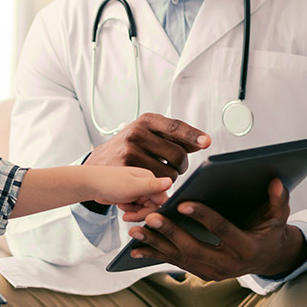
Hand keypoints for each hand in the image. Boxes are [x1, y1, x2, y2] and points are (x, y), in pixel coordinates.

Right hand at [85, 113, 209, 180]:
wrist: (99, 162)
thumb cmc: (129, 147)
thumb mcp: (148, 133)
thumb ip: (173, 137)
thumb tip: (201, 142)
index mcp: (146, 121)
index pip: (175, 127)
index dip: (193, 136)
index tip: (206, 142)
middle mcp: (137, 133)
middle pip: (178, 154)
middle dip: (182, 165)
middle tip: (176, 167)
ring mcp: (130, 151)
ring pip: (169, 172)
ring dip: (172, 177)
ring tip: (161, 173)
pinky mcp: (127, 169)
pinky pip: (156, 183)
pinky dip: (160, 186)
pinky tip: (153, 181)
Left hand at [89, 166, 171, 214]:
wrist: (90, 185)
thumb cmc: (108, 182)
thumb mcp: (132, 186)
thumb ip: (152, 186)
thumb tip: (171, 181)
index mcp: (149, 178)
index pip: (162, 199)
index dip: (154, 210)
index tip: (143, 214)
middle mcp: (145, 184)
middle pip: (153, 206)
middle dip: (141, 213)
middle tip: (129, 214)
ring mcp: (138, 191)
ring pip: (145, 209)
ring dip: (134, 212)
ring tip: (123, 207)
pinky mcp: (131, 197)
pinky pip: (137, 209)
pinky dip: (130, 211)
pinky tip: (121, 206)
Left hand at [126, 179, 306, 279]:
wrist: (270, 260)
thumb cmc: (271, 232)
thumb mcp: (278, 217)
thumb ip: (278, 200)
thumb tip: (277, 182)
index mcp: (246, 248)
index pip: (221, 230)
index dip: (203, 216)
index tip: (182, 203)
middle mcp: (228, 265)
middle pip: (194, 248)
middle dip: (171, 233)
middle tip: (151, 217)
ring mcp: (214, 273)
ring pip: (181, 258)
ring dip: (156, 245)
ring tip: (135, 232)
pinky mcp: (202, 274)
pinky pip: (176, 264)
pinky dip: (156, 255)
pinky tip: (136, 249)